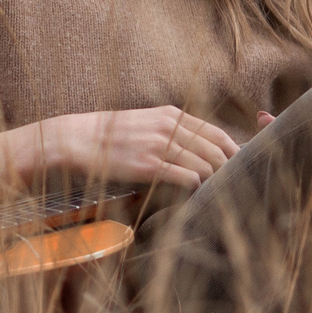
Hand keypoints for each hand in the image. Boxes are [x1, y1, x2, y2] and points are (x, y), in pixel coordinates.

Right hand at [52, 107, 238, 190]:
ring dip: (212, 184)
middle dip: (227, 171)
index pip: (217, 133)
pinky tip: (192, 197)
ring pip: (206, 166)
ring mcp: (160, 146)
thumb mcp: (143, 122)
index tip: (235, 169)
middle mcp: (170, 127)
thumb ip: (169, 131)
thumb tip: (194, 148)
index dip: (232, 153)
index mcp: (171, 115)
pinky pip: (188, 178)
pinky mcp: (149, 166)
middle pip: (217, 151)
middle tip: (229, 188)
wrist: (75, 139)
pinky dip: (196, 189)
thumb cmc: (108, 135)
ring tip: (212, 197)